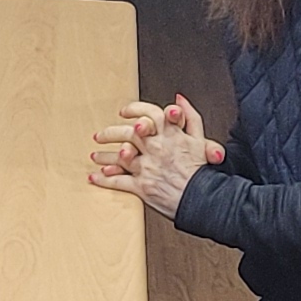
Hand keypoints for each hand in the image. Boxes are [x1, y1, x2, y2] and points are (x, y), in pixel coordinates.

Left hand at [90, 94, 221, 221]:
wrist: (205, 200)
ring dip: (104, 155)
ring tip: (95, 155)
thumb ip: (190, 116)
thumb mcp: (201, 139)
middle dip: (111, 133)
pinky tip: (95, 177)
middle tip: (100, 136)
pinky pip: (118, 181)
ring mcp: (147, 167)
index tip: (124, 111)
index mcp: (170, 135)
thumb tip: (179, 99)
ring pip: (119, 157)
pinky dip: (104, 179)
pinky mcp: (142, 186)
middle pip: (128, 133)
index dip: (134, 110)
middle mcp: (156, 148)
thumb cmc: (203, 172)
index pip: (148, 114)